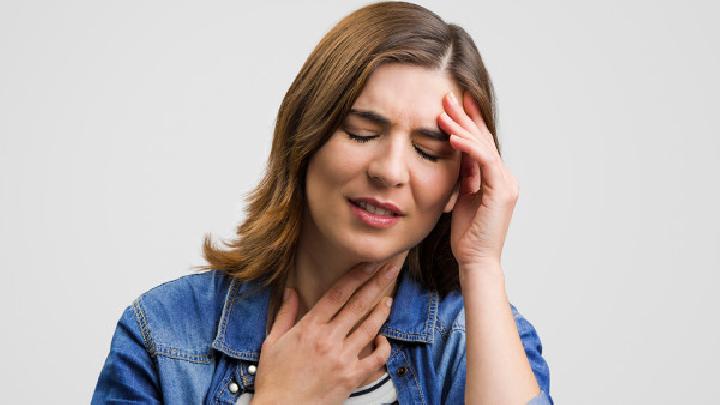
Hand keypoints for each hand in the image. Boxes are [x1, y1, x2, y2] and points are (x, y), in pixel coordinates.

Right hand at [252, 253, 406, 404]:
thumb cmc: (274, 378)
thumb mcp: (272, 341)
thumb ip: (286, 313)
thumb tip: (291, 289)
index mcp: (309, 328)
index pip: (337, 294)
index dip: (357, 275)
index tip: (370, 262)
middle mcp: (328, 339)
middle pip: (358, 304)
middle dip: (377, 282)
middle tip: (392, 267)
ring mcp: (342, 359)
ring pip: (369, 328)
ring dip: (382, 311)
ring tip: (389, 299)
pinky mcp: (352, 378)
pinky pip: (376, 360)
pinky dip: (384, 348)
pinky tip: (384, 339)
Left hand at [438, 92, 519, 268]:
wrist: (475, 260)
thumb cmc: (467, 234)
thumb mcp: (463, 197)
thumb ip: (464, 175)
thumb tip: (456, 154)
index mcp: (497, 179)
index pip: (482, 144)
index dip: (469, 123)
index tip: (455, 104)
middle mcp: (505, 177)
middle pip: (484, 140)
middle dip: (465, 117)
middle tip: (449, 97)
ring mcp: (506, 183)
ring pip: (484, 147)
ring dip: (462, 128)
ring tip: (444, 113)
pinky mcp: (501, 190)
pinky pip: (484, 161)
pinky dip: (468, 148)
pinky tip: (452, 138)